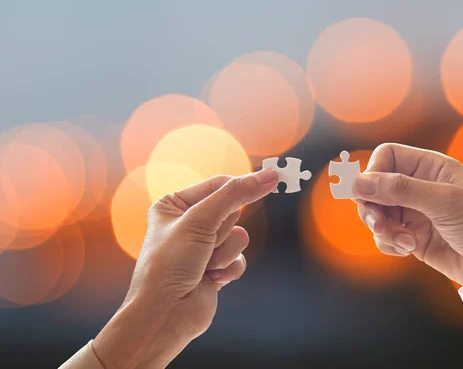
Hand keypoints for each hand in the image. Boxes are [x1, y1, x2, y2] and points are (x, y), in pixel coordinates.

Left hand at [93, 169, 277, 368]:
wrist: (164, 315)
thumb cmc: (169, 264)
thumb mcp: (201, 221)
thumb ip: (235, 196)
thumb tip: (269, 176)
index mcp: (174, 204)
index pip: (218, 184)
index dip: (239, 186)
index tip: (269, 179)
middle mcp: (188, 223)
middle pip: (232, 211)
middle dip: (222, 230)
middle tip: (205, 242)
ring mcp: (203, 246)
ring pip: (238, 236)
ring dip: (224, 252)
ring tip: (204, 265)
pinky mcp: (215, 267)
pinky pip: (239, 257)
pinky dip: (228, 268)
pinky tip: (210, 279)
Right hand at [354, 143, 462, 291]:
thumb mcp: (443, 201)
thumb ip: (399, 190)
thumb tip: (358, 182)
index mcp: (431, 167)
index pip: (387, 156)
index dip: (373, 171)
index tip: (365, 192)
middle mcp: (420, 186)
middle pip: (375, 186)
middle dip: (372, 206)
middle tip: (378, 223)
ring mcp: (415, 213)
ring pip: (377, 213)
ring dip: (381, 228)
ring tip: (401, 241)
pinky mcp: (413, 237)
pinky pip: (385, 235)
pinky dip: (388, 243)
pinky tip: (408, 249)